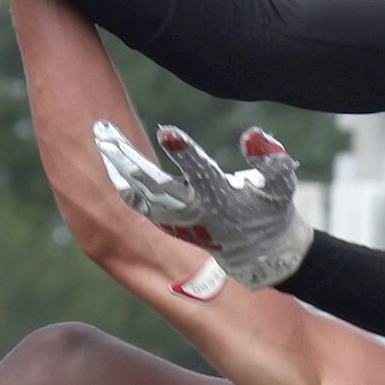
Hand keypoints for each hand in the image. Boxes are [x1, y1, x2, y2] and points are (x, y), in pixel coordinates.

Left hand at [94, 122, 313, 288]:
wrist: (259, 253)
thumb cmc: (271, 211)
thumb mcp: (281, 186)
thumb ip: (273, 161)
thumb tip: (253, 135)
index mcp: (222, 199)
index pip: (202, 175)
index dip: (185, 154)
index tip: (166, 132)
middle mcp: (196, 212)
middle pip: (156, 186)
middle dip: (130, 160)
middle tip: (106, 133)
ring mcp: (179, 221)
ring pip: (142, 194)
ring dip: (121, 166)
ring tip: (103, 137)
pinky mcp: (170, 223)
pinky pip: (140, 204)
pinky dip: (124, 184)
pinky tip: (111, 160)